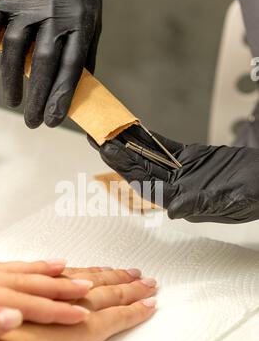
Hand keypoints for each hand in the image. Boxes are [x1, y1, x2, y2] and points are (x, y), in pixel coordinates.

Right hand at [0, 0, 102, 127]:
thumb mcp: (92, 23)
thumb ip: (84, 55)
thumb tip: (78, 91)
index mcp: (79, 24)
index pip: (70, 68)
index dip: (61, 97)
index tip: (52, 120)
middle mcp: (54, 15)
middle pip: (44, 62)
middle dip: (37, 97)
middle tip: (31, 121)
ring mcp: (28, 5)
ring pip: (16, 46)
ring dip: (11, 79)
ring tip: (13, 102)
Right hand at [0, 268, 156, 340]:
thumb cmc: (6, 325)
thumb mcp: (16, 303)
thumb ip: (30, 297)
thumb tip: (28, 297)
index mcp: (56, 286)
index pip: (84, 276)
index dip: (100, 271)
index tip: (111, 268)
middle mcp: (74, 292)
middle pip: (104, 281)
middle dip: (122, 276)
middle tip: (137, 272)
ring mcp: (87, 308)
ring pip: (117, 294)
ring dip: (135, 289)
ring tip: (149, 284)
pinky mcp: (95, 328)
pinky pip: (123, 317)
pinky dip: (138, 311)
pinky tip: (150, 307)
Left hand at [88, 125, 258, 223]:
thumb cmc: (257, 193)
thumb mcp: (231, 200)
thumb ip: (201, 204)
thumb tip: (172, 211)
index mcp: (184, 200)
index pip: (147, 185)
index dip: (126, 168)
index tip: (107, 151)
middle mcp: (179, 187)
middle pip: (142, 170)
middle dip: (118, 154)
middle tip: (97, 136)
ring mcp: (184, 172)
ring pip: (150, 157)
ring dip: (130, 144)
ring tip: (109, 130)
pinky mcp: (193, 158)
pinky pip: (167, 147)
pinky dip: (151, 138)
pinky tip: (136, 129)